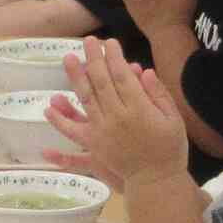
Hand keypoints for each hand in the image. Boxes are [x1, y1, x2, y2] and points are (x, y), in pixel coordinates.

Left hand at [42, 39, 182, 184]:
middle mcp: (118, 117)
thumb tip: (145, 71)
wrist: (156, 181)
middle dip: (95, 58)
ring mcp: (103, 131)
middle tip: (89, 41)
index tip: (110, 42)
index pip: (122, 75)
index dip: (115, 57)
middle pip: (102, 81)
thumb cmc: (169, 148)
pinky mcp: (94, 145)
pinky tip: (49, 107)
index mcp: (140, 108)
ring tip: (69, 58)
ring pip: (86, 98)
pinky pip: (73, 131)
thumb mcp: (173, 119)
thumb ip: (159, 94)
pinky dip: (60, 120)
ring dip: (76, 77)